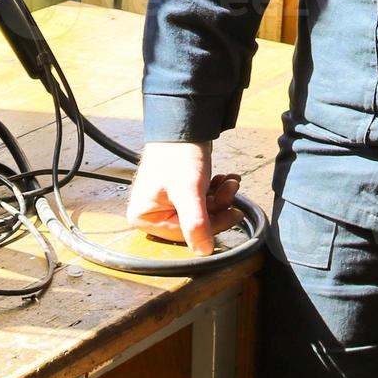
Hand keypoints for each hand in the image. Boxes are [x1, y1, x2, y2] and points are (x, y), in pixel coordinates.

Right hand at [126, 141, 243, 255]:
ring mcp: (164, 203)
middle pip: (193, 224)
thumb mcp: (188, 192)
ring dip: (220, 197)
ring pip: (201, 212)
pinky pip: (200, 201)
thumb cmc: (178, 156)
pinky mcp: (176, 193)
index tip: (233, 213)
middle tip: (233, 192)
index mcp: (143, 217)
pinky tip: (225, 179)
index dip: (212, 226)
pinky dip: (215, 191)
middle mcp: (150, 213)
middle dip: (218, 207)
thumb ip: (195, 223)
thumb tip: (203, 251)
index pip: (184, 234)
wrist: (183, 125)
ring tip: (231, 181)